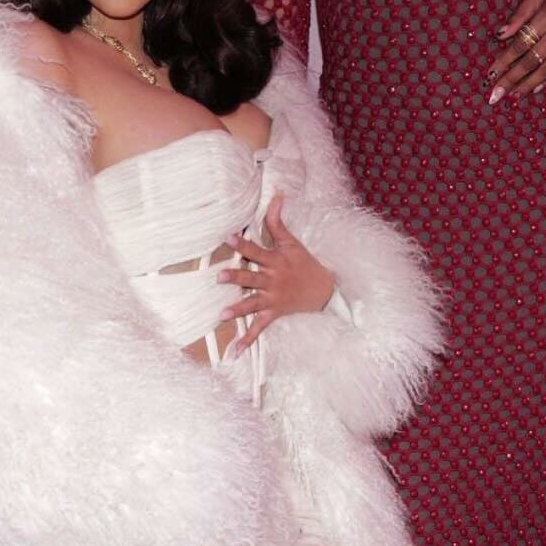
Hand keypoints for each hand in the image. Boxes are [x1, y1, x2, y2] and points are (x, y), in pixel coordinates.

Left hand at [216, 192, 336, 352]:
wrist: (325, 290)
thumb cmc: (304, 263)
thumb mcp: (292, 242)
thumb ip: (277, 221)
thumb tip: (276, 194)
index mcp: (275, 261)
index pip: (257, 251)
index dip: (243, 244)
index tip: (229, 237)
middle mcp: (273, 280)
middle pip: (252, 278)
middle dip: (237, 278)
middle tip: (220, 277)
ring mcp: (273, 298)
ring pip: (253, 303)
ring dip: (239, 309)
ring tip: (223, 314)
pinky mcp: (275, 313)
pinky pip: (260, 327)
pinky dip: (248, 339)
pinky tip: (234, 350)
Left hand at [487, 0, 545, 101]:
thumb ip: (519, 15)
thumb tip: (499, 35)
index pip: (521, 42)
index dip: (504, 60)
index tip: (491, 75)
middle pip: (532, 59)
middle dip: (512, 78)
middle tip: (496, 94)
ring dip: (528, 84)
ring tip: (513, 96)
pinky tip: (534, 88)